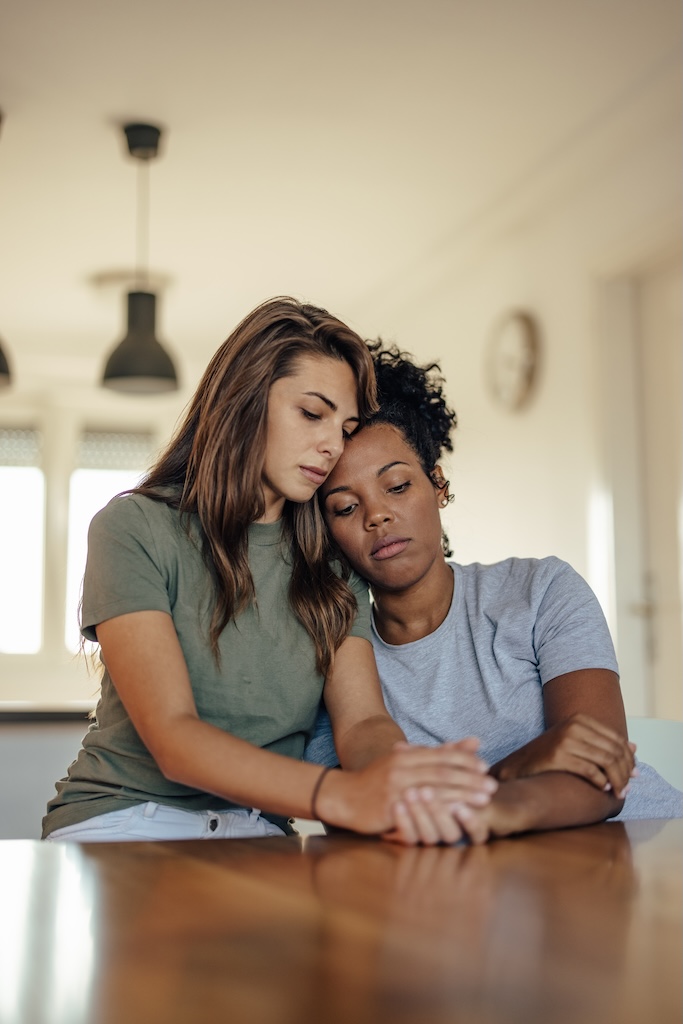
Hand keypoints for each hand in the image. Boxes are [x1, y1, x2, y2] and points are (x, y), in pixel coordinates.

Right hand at [319, 737, 496, 843]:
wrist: (343, 797)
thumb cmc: (377, 780)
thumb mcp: (403, 761)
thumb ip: (438, 753)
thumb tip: (474, 741)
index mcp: (405, 755)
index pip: (441, 755)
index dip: (465, 760)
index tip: (484, 767)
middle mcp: (400, 768)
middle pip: (442, 771)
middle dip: (470, 778)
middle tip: (492, 785)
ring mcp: (395, 788)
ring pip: (435, 790)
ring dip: (462, 795)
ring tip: (483, 801)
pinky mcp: (390, 807)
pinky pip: (421, 810)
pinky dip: (441, 812)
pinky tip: (457, 817)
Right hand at [490, 713, 636, 796]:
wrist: (520, 765)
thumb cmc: (551, 755)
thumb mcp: (577, 742)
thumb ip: (604, 743)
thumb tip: (635, 747)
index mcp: (580, 719)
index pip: (617, 739)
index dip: (629, 759)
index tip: (635, 775)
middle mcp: (574, 726)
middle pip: (614, 750)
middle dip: (625, 772)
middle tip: (627, 789)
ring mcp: (565, 740)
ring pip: (606, 761)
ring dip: (617, 780)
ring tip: (619, 793)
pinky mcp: (558, 756)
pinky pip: (590, 771)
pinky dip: (601, 782)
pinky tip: (603, 789)